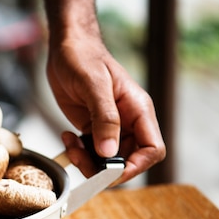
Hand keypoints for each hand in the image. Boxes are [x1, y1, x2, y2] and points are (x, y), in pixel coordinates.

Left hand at [45, 37, 165, 182]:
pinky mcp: (92, 128)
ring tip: (71, 144)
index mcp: (138, 111)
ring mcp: (110, 127)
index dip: (135, 166)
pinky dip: (78, 152)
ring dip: (87, 161)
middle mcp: (128, 122)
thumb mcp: (94, 85)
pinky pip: (90, 152)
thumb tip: (109, 152)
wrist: (66, 47)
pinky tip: (67, 138)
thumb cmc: (83, 57)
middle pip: (128, 161)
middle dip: (104, 168)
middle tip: (81, 157)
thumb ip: (104, 119)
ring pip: (106, 160)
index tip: (111, 171)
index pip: (152, 149)